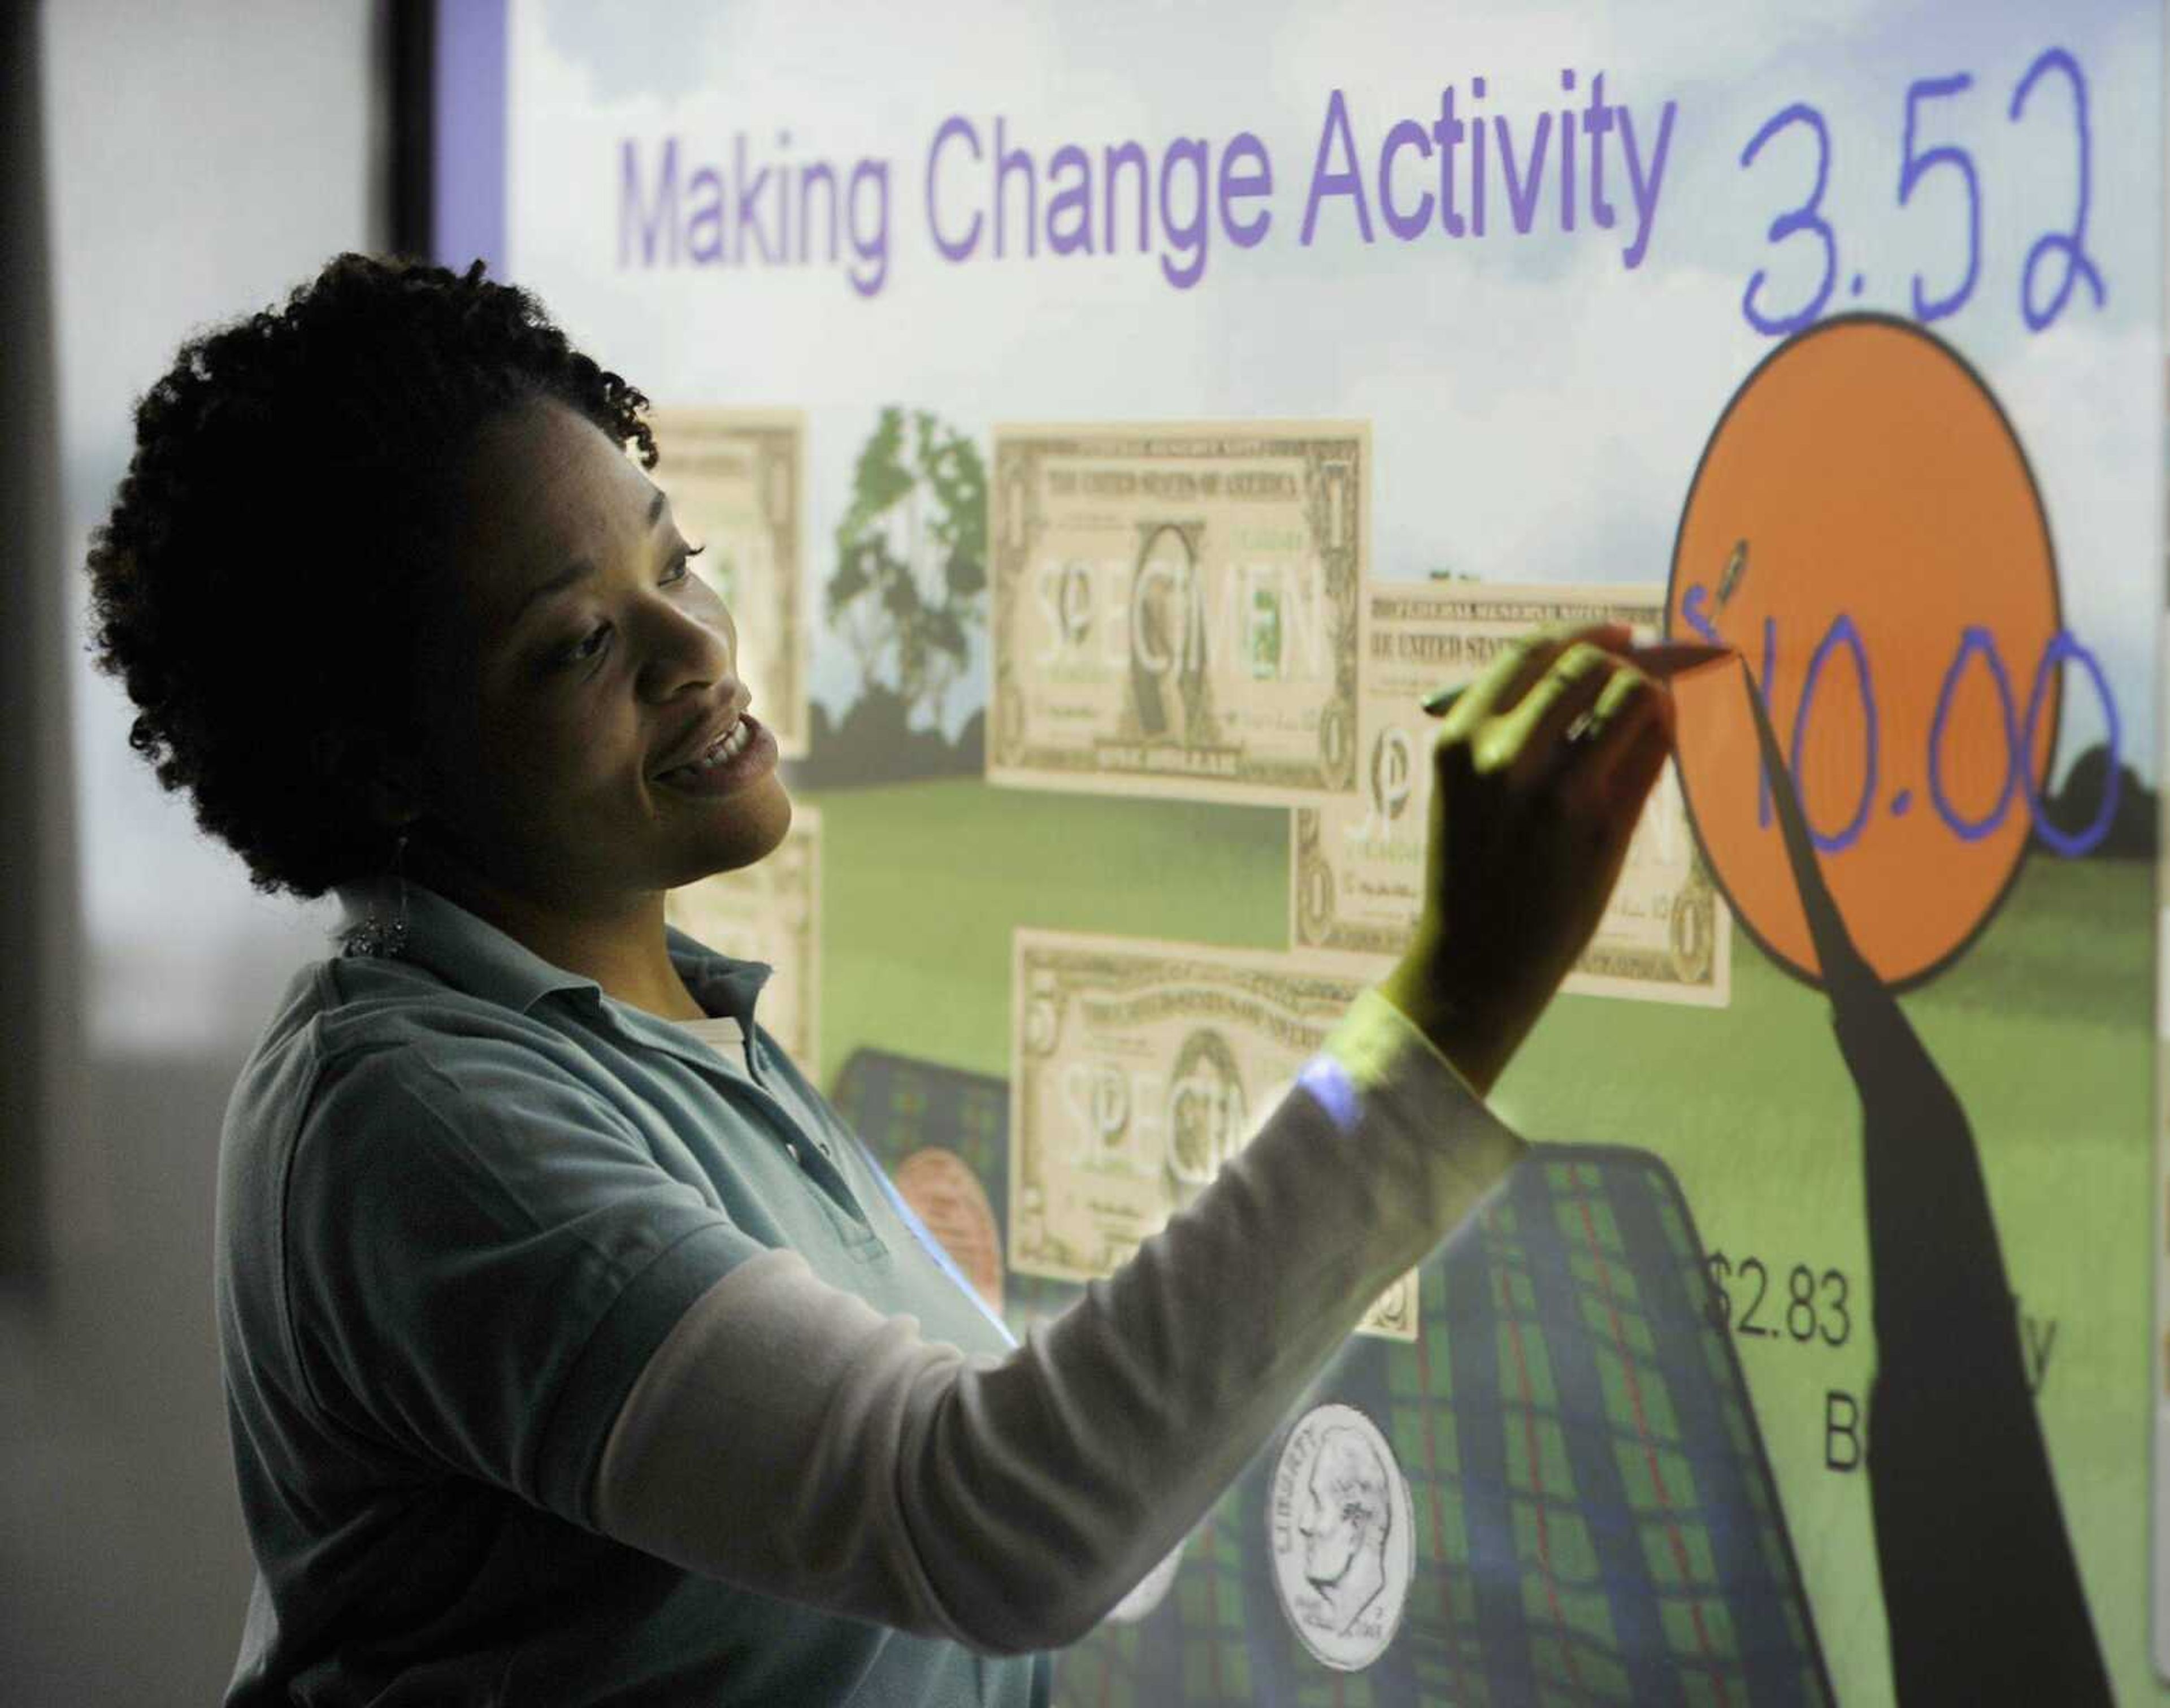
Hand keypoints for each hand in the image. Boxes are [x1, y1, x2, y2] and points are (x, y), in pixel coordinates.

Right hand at [1378, 622, 1676, 1094]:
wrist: (1476, 959)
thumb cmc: (1476, 867)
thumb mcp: (1465, 787)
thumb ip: (1509, 728)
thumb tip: (1591, 665)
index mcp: (1457, 739)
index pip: (1528, 653)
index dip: (1582, 634)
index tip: (1615, 634)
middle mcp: (1501, 756)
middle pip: (1585, 665)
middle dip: (1625, 659)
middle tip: (1646, 670)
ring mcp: (1555, 791)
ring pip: (1631, 697)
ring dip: (1652, 693)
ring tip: (1653, 710)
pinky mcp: (1603, 825)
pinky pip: (1653, 749)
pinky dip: (1663, 734)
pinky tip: (1658, 740)